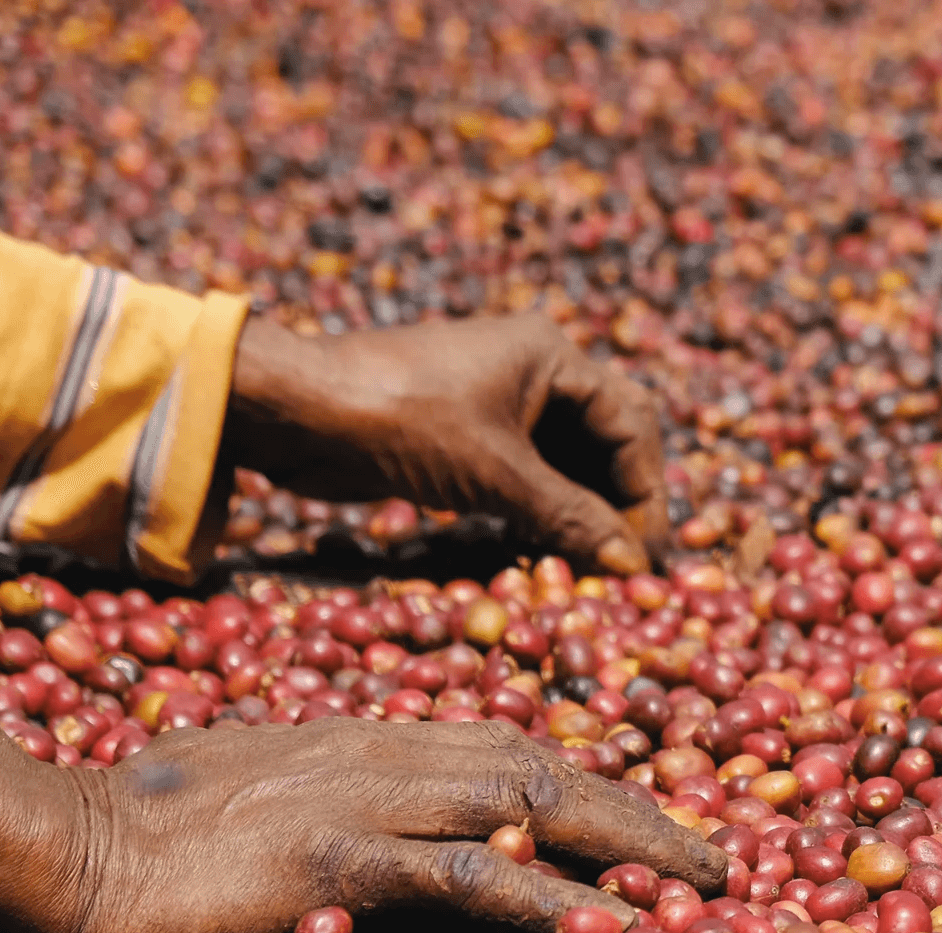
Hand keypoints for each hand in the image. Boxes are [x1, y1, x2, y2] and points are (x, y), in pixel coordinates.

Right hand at [0, 720, 724, 932]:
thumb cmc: (137, 834)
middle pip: (545, 768)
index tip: (655, 826)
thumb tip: (376, 852)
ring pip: (529, 807)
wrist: (51, 843)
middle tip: (718, 863)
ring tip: (701, 891)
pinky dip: (545, 898)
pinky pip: (464, 875)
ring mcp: (363, 800)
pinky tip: (607, 927)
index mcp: (367, 743)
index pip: (508, 750)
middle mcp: (383, 755)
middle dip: (641, 814)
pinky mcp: (334, 858)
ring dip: (626, 848)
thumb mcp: (252, 802)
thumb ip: (327, 813)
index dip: (593, 788)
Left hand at [220, 315, 668, 575]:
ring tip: (592, 567)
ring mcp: (499, 404)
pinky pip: (528, 478)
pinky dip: (544, 515)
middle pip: (606, 442)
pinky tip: (549, 553)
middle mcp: (533, 373)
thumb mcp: (495, 473)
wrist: (295, 411)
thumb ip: (569, 517)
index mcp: (551, 356)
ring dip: (583, 514)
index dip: (646, 490)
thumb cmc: (400, 421)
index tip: (646, 551)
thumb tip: (632, 562)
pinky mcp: (467, 438)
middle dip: (620, 502)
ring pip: (567, 464)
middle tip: (627, 564)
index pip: (631, 422)